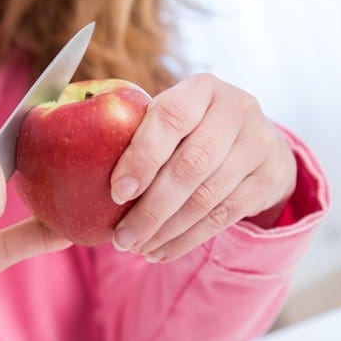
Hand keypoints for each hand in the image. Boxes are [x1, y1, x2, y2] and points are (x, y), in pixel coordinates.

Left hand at [110, 74, 296, 262]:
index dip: (141, 157)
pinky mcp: (267, 179)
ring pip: (206, 198)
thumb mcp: (172, 115)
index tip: (116, 193)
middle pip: (190, 167)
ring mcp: (258, 145)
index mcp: (202, 89)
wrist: (256, 138)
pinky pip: (222, 218)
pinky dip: (186, 240)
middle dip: (150, 209)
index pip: (170, 119)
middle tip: (120, 237)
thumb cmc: (193, 128)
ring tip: (134, 247)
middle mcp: (236, 111)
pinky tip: (159, 251)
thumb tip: (73, 168)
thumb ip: (139, 131)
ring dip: (165, 230)